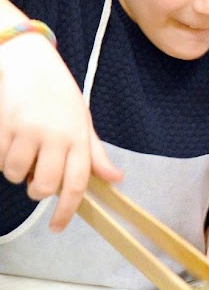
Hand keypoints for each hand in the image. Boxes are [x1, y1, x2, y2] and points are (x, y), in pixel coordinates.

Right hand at [0, 33, 122, 229]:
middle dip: (38, 192)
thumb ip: (95, 153)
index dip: (67, 211)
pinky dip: (3, 158)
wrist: (29, 62)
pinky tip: (11, 140)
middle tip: (37, 181)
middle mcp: (56, 135)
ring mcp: (29, 130)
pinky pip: (1, 160)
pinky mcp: (5, 125)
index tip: (57, 227)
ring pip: (18, 175)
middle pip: (45, 186)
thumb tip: (116, 179)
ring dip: (18, 172)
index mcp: (79, 136)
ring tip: (24, 150)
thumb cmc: (59, 94)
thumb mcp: (82, 120)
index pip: (77, 183)